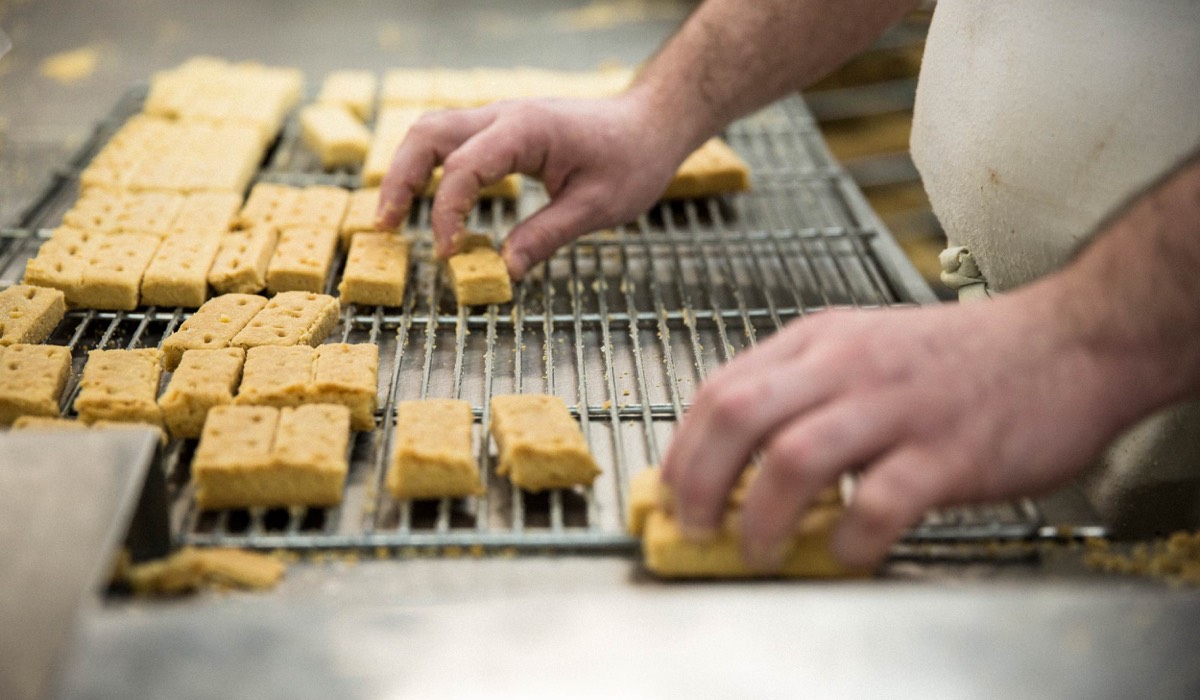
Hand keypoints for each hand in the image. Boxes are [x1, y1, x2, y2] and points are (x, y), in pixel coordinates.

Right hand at [376, 93, 688, 278]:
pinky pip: (451, 141)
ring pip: (431, 131)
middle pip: (428, 134)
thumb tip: (505, 269)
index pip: (464, 168)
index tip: (449, 253)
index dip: (447, 212)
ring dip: (406, 171)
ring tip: (393, 217)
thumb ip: (546, 236)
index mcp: (526, 130)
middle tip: (387, 227)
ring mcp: (500, 119)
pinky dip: (429, 168)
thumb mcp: (597, 208)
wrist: (649, 125)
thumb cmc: (631, 161)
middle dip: (400, 180)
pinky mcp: (502, 130)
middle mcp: (504, 116)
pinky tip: (424, 202)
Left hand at [660, 292, 1136, 569]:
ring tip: (755, 550)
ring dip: (759, 517)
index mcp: (819, 341)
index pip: (720, 387)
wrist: (1069, 342)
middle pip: (738, 416)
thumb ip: (803, 392)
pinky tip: (846, 553)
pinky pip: (877, 502)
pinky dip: (849, 539)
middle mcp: (846, 366)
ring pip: (793, 458)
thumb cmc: (960, 358)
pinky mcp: (946, 450)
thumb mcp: (865, 349)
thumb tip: (738, 461)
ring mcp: (896, 406)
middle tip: (693, 527)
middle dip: (698, 481)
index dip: (682, 448)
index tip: (669, 493)